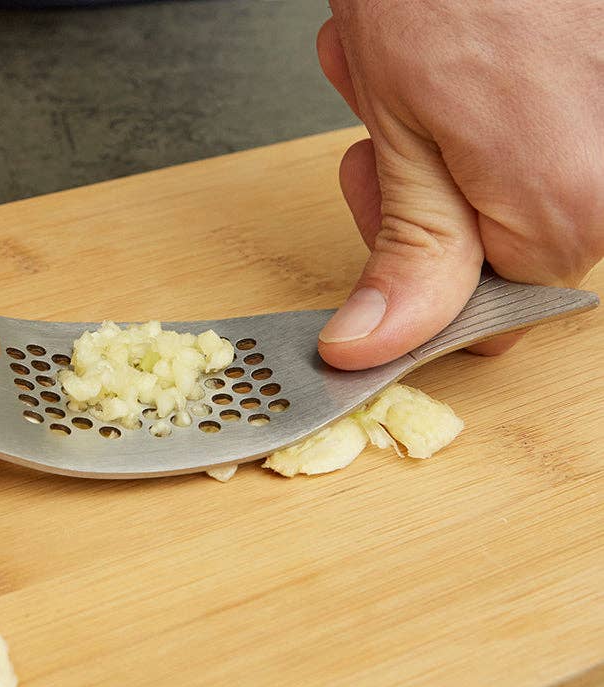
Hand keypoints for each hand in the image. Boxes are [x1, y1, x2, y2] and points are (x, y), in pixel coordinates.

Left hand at [317, 0, 602, 369]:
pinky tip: (437, 71)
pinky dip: (462, 124)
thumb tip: (372, 347)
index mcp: (568, 206)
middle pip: (497, 255)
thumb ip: (406, 255)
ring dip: (429, 158)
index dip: (422, 289)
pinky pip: (523, 148)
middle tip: (381, 149)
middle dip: (421, 211)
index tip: (384, 231)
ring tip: (397, 88)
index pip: (491, 319)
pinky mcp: (588, 101)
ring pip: (501, 198)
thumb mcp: (402, 139)